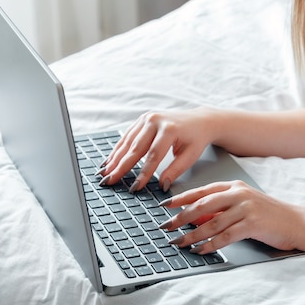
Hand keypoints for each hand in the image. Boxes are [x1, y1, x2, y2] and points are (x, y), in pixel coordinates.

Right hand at [97, 109, 213, 190]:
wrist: (200, 120)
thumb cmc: (196, 139)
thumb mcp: (190, 156)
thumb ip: (175, 171)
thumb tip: (162, 186)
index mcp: (170, 129)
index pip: (153, 156)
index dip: (143, 173)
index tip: (134, 187)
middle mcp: (156, 121)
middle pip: (135, 148)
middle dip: (121, 167)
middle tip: (109, 180)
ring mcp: (147, 118)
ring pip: (128, 142)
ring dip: (115, 158)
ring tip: (105, 172)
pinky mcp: (142, 119)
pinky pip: (127, 136)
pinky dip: (118, 149)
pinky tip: (110, 160)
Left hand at [159, 180, 302, 253]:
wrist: (297, 222)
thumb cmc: (269, 214)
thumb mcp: (243, 205)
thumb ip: (221, 209)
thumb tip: (195, 217)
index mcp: (234, 186)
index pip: (202, 190)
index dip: (181, 198)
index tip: (165, 205)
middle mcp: (239, 194)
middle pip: (202, 205)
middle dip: (181, 216)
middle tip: (166, 226)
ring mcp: (246, 208)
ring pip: (211, 222)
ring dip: (192, 235)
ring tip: (178, 242)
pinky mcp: (252, 224)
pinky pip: (225, 236)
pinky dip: (210, 245)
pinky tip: (200, 250)